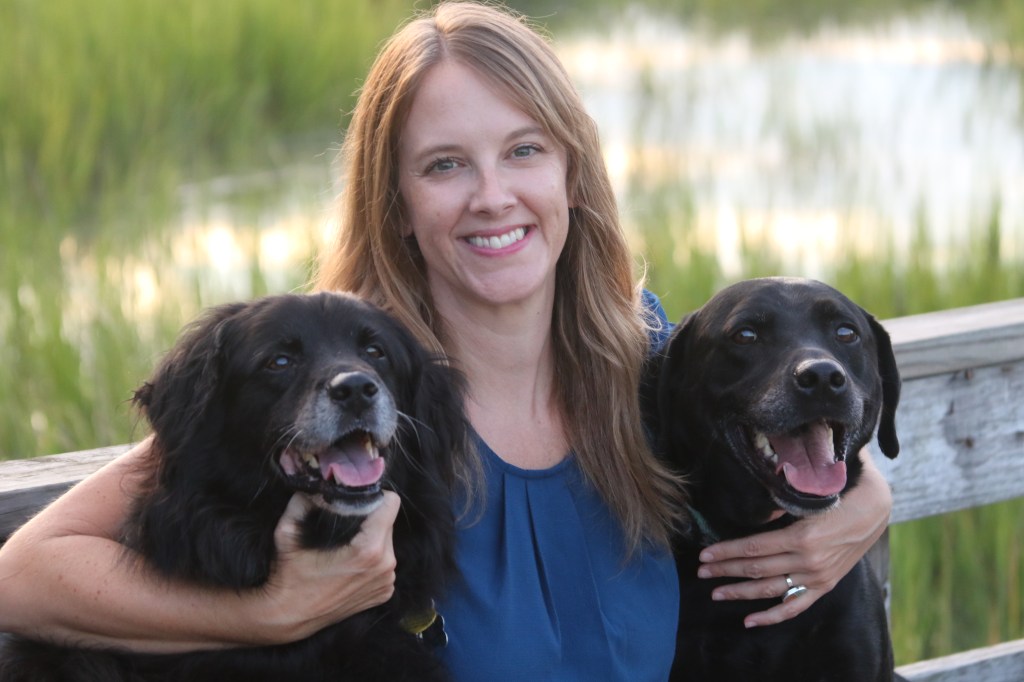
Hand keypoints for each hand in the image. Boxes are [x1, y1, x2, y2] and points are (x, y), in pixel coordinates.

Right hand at [253, 491, 400, 642]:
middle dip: (370, 517)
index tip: (354, 501)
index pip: (391, 504)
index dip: (373, 496)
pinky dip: (372, 558)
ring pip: (387, 541)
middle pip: (388, 522)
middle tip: (345, 521)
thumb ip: (302, 502)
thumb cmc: (288, 575)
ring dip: (371, 537)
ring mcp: (387, 582)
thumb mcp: (287, 532)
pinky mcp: (385, 593)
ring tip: (346, 544)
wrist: (288, 617)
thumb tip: (316, 484)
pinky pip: (385, 562)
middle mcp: (385, 566)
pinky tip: (350, 564)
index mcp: (369, 550)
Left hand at [696, 450, 891, 627]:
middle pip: (756, 568)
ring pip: (770, 589)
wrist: (875, 508)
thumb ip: (784, 498)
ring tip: (715, 592)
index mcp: (802, 536)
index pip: (753, 547)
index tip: (704, 554)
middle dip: (725, 569)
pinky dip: (772, 616)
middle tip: (700, 571)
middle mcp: (808, 561)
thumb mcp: (811, 491)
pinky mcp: (824, 586)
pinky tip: (750, 621)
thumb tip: (761, 505)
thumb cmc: (840, 492)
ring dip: (740, 592)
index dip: (726, 551)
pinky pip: (795, 606)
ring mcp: (816, 577)